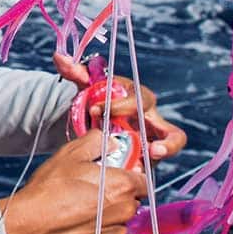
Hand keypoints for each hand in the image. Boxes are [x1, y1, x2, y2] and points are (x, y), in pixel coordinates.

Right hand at [0, 130, 147, 233]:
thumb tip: (109, 141)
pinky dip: (98, 230)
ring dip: (108, 212)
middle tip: (92, 185)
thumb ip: (95, 142)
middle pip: (131, 199)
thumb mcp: (69, 154)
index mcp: (121, 187)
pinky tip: (78, 222)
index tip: (116, 171)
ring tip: (80, 205)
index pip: (143, 179)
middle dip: (117, 192)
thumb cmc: (49, 191)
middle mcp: (124, 213)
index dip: (130, 173)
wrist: (29, 228)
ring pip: (119, 219)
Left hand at [53, 52, 186, 161]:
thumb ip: (75, 71)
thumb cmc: (97, 96)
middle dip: (167, 143)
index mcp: (139, 98)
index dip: (120, 105)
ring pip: (165, 155)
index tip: (96, 109)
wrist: (92, 117)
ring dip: (157, 163)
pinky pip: (148, 169)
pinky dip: (140, 173)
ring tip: (143, 168)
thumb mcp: (86, 84)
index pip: (141, 100)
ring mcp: (150, 143)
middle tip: (152, 150)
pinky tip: (127, 176)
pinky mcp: (144, 160)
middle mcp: (150, 121)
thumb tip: (59, 57)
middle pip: (173, 134)